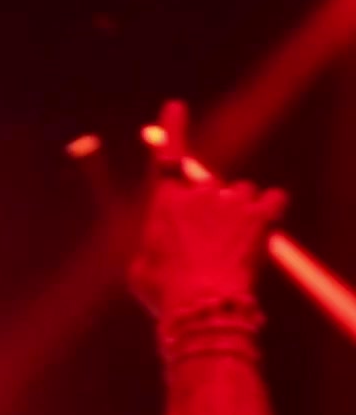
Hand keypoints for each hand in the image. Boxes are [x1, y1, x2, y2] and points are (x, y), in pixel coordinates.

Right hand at [131, 100, 285, 323]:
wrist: (203, 307)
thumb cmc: (166, 295)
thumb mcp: (140, 273)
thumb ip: (151, 249)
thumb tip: (157, 247)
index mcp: (166, 204)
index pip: (168, 156)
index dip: (173, 130)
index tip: (176, 107)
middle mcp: (199, 194)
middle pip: (211, 186)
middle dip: (212, 208)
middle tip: (210, 246)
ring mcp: (231, 202)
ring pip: (243, 193)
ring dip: (240, 212)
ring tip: (233, 249)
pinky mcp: (260, 216)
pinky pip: (273, 199)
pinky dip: (269, 213)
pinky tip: (261, 233)